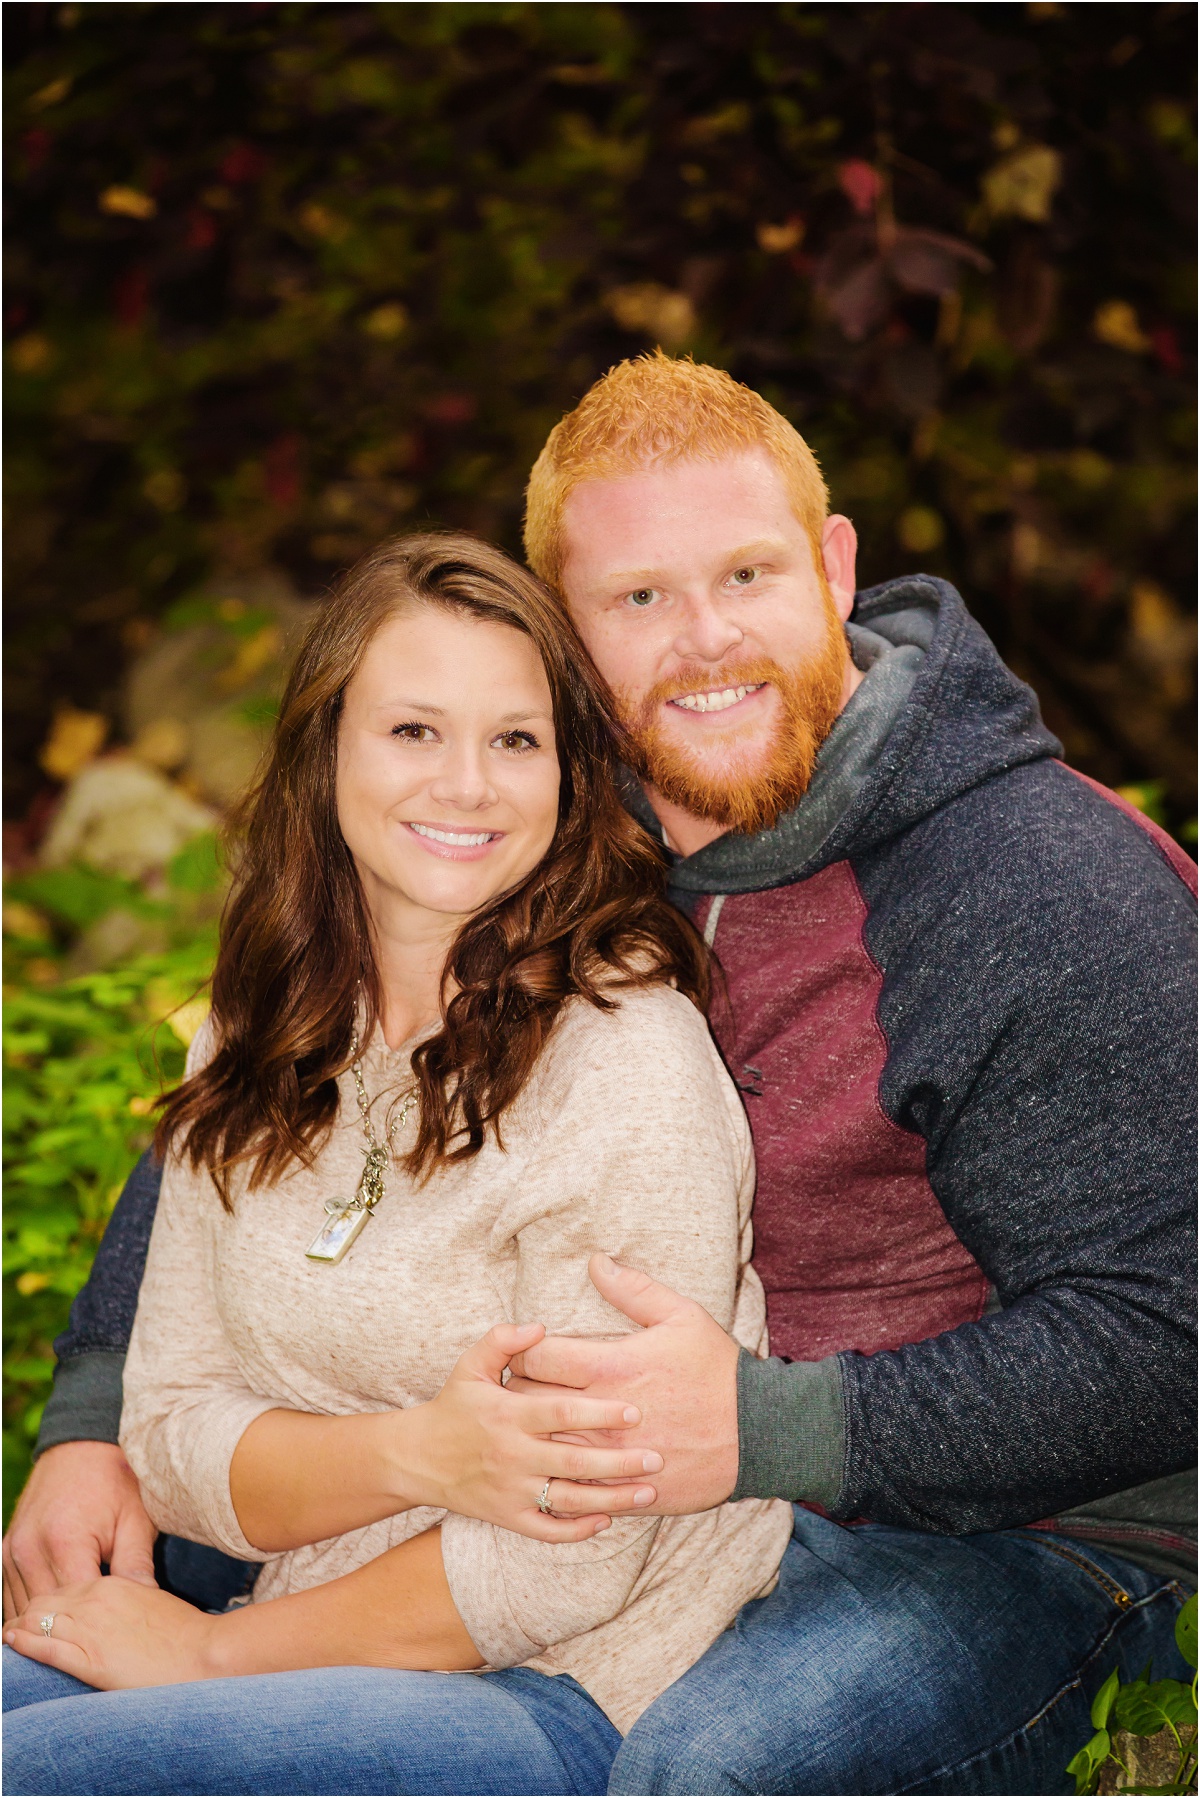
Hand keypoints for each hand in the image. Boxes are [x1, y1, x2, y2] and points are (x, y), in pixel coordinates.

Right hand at [3, 1442, 156, 1622]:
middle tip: (102, 1645)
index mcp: (65, 1541)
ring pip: (25, 1611)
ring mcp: (11, 1551)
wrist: (83, 1445)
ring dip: (50, 1624)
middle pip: (47, 1616)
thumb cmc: (116, 1480)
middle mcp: (29, 1550)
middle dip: (74, 1630)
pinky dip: (33, 1609)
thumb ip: (137, 1565)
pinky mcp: (5, 1551)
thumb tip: (148, 1606)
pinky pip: (12, 1595)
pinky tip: (57, 1619)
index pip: (77, 1610)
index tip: (121, 1636)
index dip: (100, 1626)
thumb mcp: (137, 1519)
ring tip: (79, 1635)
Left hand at [3, 1575, 218, 1689]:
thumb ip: (127, 1600)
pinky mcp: (91, 1658)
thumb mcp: (152, 1603)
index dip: (45, 1600)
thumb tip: (113, 1607)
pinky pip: (47, 1647)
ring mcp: (92, 1628)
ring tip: (9, 1634)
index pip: (64, 1587)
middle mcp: (97, 1599)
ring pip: (40, 1620)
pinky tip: (13, 1642)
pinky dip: (25, 1644)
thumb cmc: (185, 1632)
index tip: (35, 1608)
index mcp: (113, 1583)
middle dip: (26, 1612)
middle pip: (45, 1600)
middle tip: (16, 1624)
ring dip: (20, 1626)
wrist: (205, 1652)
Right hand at [401, 1321, 665, 1541]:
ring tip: (647, 1493)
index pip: (561, 1413)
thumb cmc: (453, 1406)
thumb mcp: (470, 1365)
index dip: (599, 1413)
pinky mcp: (507, 1517)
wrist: (416, 1459)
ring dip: (610, 1500)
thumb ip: (504, 1340)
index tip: (636, 1411)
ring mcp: (511, 1490)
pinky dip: (577, 1530)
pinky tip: (605, 1521)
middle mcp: (512, 1454)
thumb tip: (540, 1326)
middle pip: (573, 1461)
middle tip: (657, 1457)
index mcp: (508, 1414)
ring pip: (568, 1500)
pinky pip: (547, 1529)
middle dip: (618, 1462)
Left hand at [509, 1253, 740, 1515]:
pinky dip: (563, 1475)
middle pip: (529, 1404)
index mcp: (611, 1367)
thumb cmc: (718, 1371)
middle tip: (526, 1388)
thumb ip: (634, 1289)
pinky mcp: (624, 1489)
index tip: (528, 1353)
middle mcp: (602, 1413)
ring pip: (545, 1450)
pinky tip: (564, 1465)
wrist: (759, 1433)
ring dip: (536, 1436)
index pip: (534, 1358)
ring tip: (538, 1426)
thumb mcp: (682, 1317)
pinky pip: (575, 1488)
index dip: (521, 1353)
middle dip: (520, 1393)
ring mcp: (611, 1457)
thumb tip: (596, 1262)